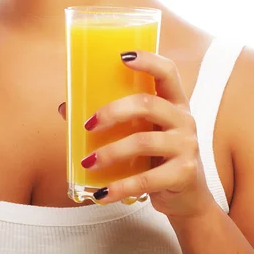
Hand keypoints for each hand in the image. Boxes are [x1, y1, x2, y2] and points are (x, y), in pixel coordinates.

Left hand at [59, 51, 214, 219]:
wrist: (187, 198)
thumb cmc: (157, 155)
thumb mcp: (142, 131)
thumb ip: (112, 118)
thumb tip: (66, 107)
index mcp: (174, 101)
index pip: (167, 71)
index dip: (147, 60)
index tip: (122, 55)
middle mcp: (184, 119)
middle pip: (147, 104)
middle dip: (112, 112)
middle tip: (88, 125)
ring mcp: (187, 147)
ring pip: (143, 141)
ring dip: (110, 152)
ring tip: (89, 161)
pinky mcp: (183, 175)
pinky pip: (146, 179)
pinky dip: (119, 187)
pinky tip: (101, 192)